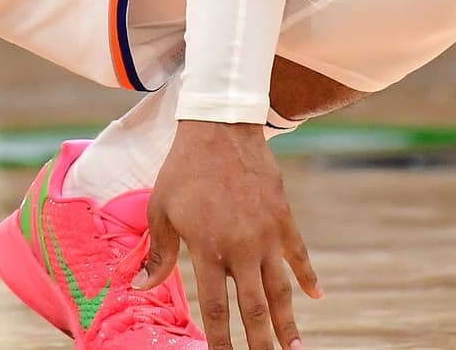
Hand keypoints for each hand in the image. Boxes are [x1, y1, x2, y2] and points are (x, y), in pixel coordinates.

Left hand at [141, 122, 321, 349]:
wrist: (220, 128)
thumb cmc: (183, 170)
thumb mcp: (160, 209)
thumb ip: (157, 253)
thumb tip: (138, 286)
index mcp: (208, 249)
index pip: (217, 308)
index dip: (221, 340)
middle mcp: (241, 248)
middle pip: (255, 308)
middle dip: (262, 341)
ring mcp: (266, 234)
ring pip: (281, 289)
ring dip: (289, 321)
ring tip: (296, 348)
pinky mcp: (283, 217)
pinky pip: (299, 253)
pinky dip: (308, 276)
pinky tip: (317, 296)